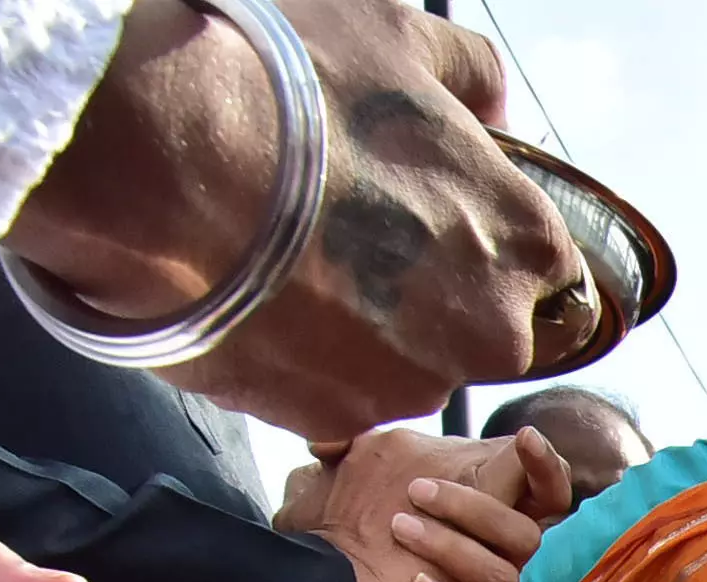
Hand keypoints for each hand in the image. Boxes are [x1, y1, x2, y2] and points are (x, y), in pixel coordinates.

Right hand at [12, 0, 595, 439]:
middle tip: (355, 245)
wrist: (160, 161)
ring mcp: (414, 385)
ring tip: (289, 266)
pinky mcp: (334, 418)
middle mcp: (491, 331)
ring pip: (405, 366)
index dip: (488, 247)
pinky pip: (331, 392)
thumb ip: (470, 75)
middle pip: (482, 330)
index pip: (546, 272)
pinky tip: (254, 302)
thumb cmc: (286, 86)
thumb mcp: (395, 36)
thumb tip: (494, 110)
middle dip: (433, 299)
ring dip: (364, 332)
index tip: (435, 227)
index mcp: (525, 242)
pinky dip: (302, 358)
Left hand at [277, 425, 572, 581]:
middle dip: (477, 509)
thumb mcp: (368, 460)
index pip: (545, 490)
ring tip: (399, 528)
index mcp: (488, 507)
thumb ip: (383, 432)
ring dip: (451, 549)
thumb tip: (365, 427)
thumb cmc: (353, 514)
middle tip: (417, 491)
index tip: (526, 438)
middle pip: (527, 535)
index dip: (546, 467)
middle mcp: (494, 551)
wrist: (322, 573)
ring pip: (503, 578)